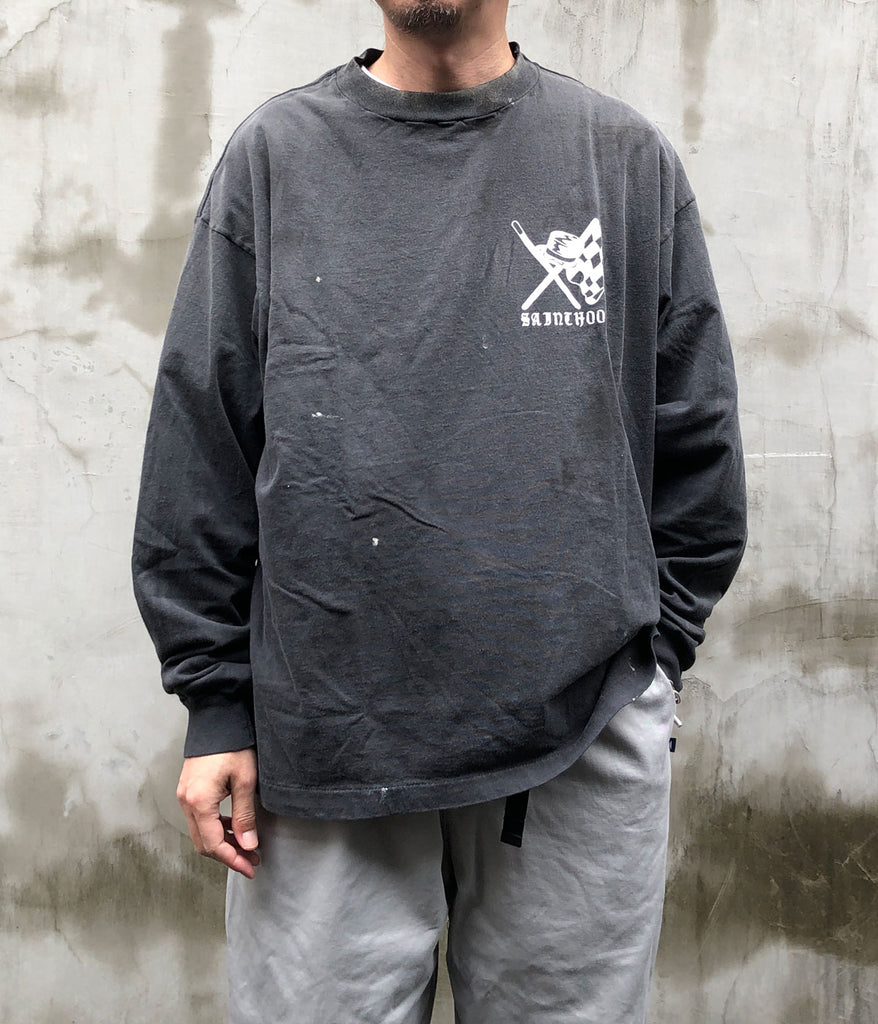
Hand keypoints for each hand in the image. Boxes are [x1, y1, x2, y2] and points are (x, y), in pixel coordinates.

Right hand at [176, 748, 260, 877]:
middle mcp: (186, 801)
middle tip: (251, 860)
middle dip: (228, 855)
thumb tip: (248, 844)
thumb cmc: (232, 745)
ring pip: (201, 831)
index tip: (250, 867)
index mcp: (199, 802)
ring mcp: (185, 795)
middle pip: (204, 843)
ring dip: (223, 842)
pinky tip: (233, 825)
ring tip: (247, 845)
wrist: (217, 718)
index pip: (213, 844)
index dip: (232, 860)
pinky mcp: (189, 789)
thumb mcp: (245, 780)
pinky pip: (200, 818)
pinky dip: (216, 827)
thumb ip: (245, 815)